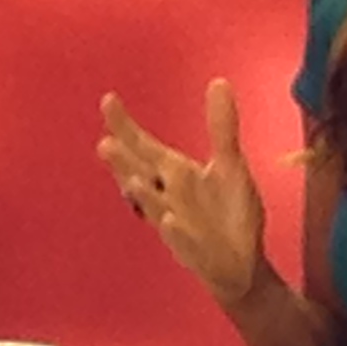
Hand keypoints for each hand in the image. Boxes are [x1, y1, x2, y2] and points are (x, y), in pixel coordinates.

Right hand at [99, 83, 270, 306]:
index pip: (144, 147)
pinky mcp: (194, 251)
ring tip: (134, 180)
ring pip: (154, 207)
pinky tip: (170, 219)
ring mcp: (177, 225)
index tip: (108, 100)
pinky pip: (181, 240)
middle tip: (105, 143)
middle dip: (123, 162)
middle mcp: (168, 196)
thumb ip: (221, 126)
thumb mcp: (231, 165)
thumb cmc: (228, 212)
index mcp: (174, 173)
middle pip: (140, 174)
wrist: (241, 264)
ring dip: (143, 194)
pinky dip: (175, 230)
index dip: (126, 126)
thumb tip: (219, 81)